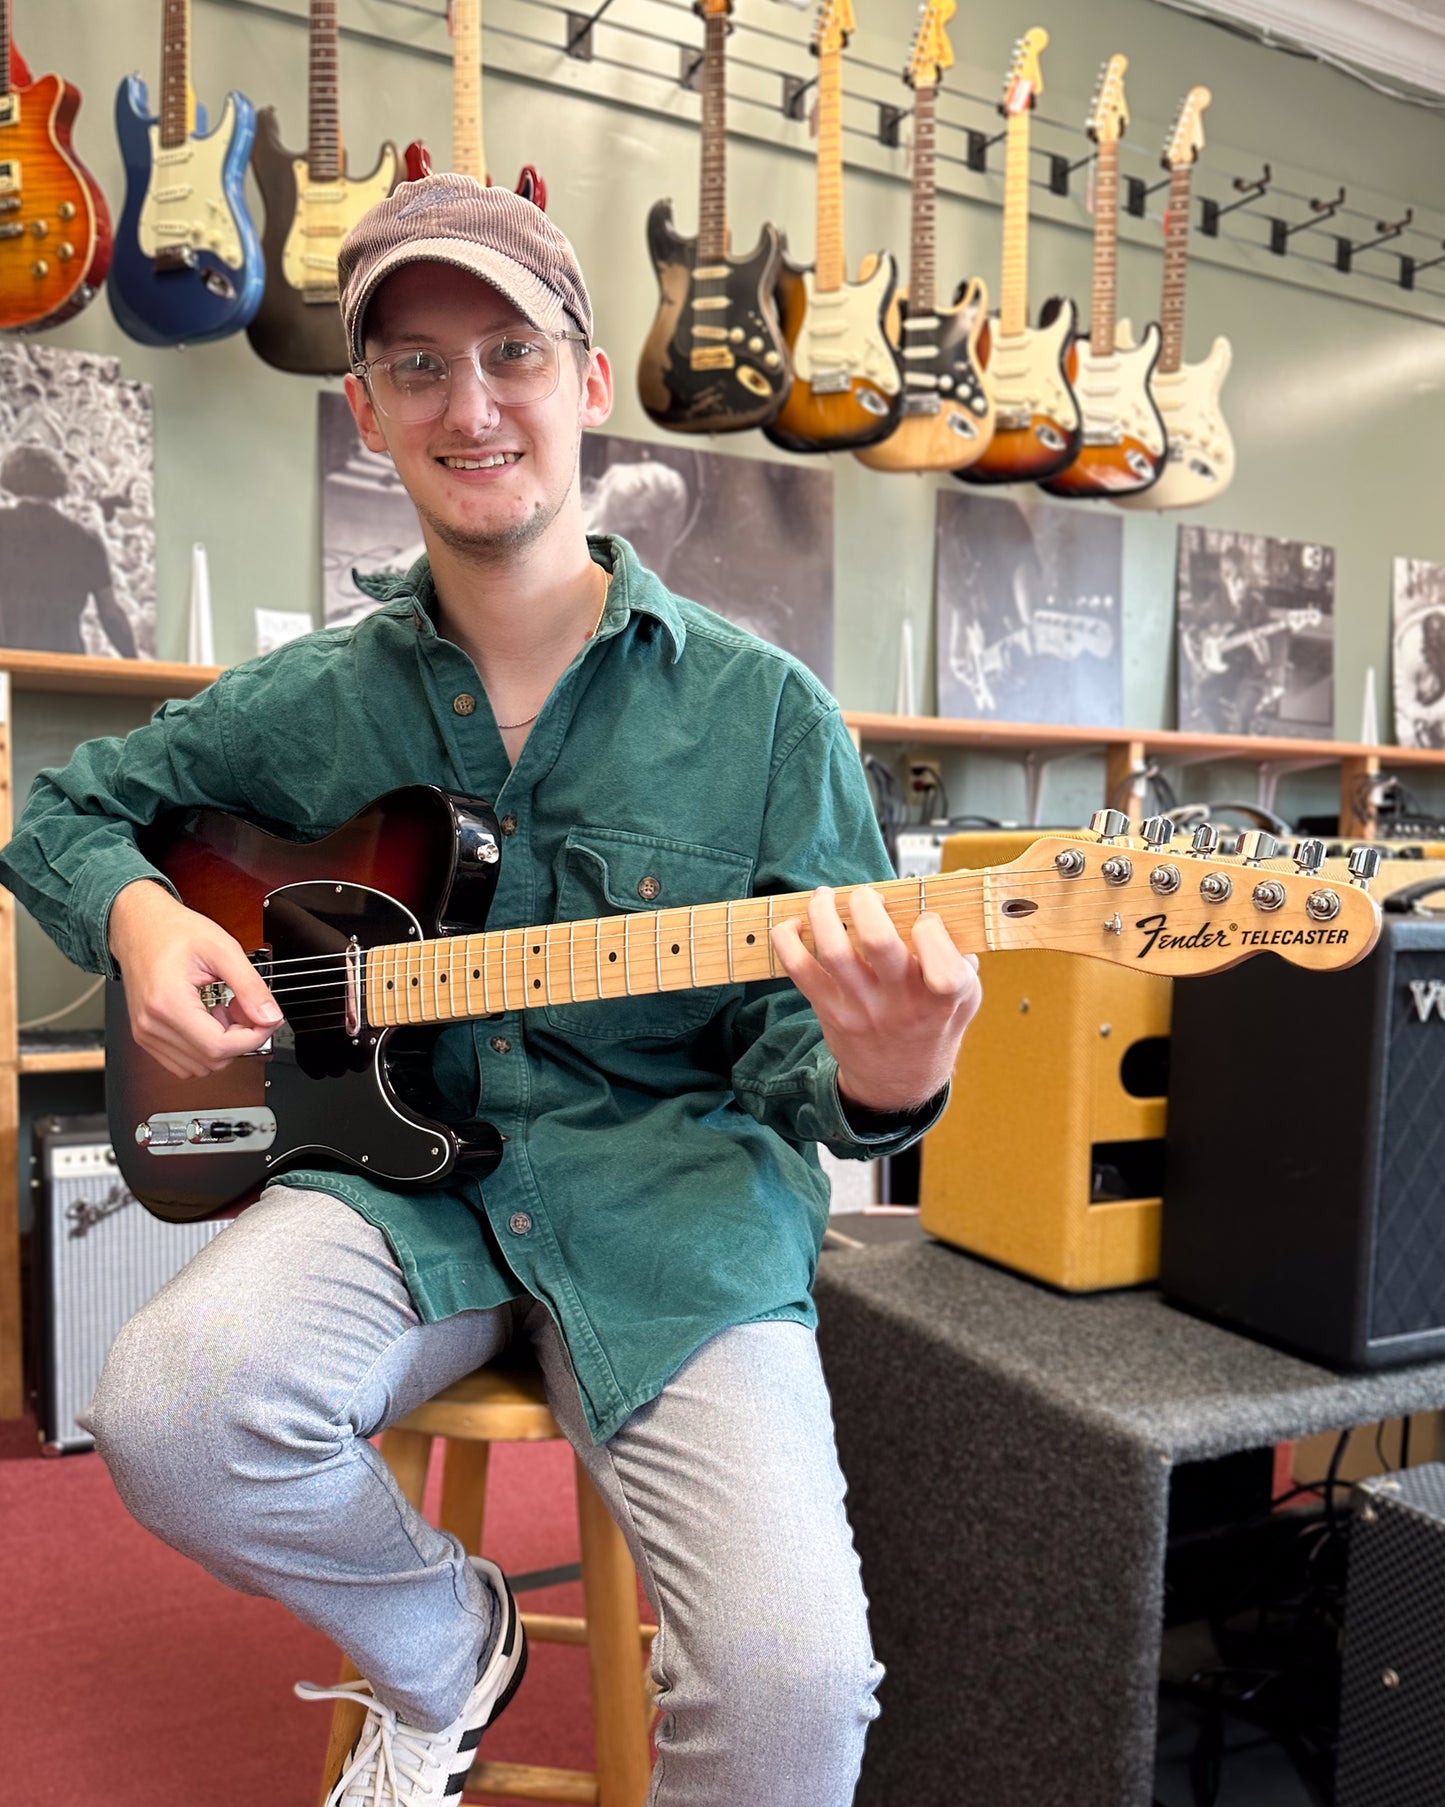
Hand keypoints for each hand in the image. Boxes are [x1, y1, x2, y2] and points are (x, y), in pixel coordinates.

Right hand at [108, 879, 282, 1079]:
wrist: (139, 925)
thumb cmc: (173, 931)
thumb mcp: (223, 950)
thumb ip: (250, 987)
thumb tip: (270, 1016)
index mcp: (167, 1003)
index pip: (219, 1047)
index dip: (253, 1038)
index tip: (266, 1019)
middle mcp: (151, 1025)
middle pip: (212, 1061)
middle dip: (239, 1039)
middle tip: (243, 1008)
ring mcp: (145, 1034)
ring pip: (199, 1067)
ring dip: (221, 1045)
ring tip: (223, 1010)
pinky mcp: (146, 1036)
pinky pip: (183, 1062)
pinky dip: (203, 1047)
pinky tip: (209, 1019)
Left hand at [770, 886, 981, 1116]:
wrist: (898, 1080)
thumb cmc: (933, 1024)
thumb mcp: (965, 997)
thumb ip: (961, 953)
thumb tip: (952, 896)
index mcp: (944, 998)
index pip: (944, 964)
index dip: (932, 929)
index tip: (924, 920)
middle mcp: (901, 1004)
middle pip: (878, 942)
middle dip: (866, 903)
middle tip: (865, 895)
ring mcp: (862, 1008)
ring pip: (833, 951)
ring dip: (823, 912)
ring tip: (824, 897)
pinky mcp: (830, 1011)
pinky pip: (799, 970)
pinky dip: (788, 940)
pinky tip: (794, 925)